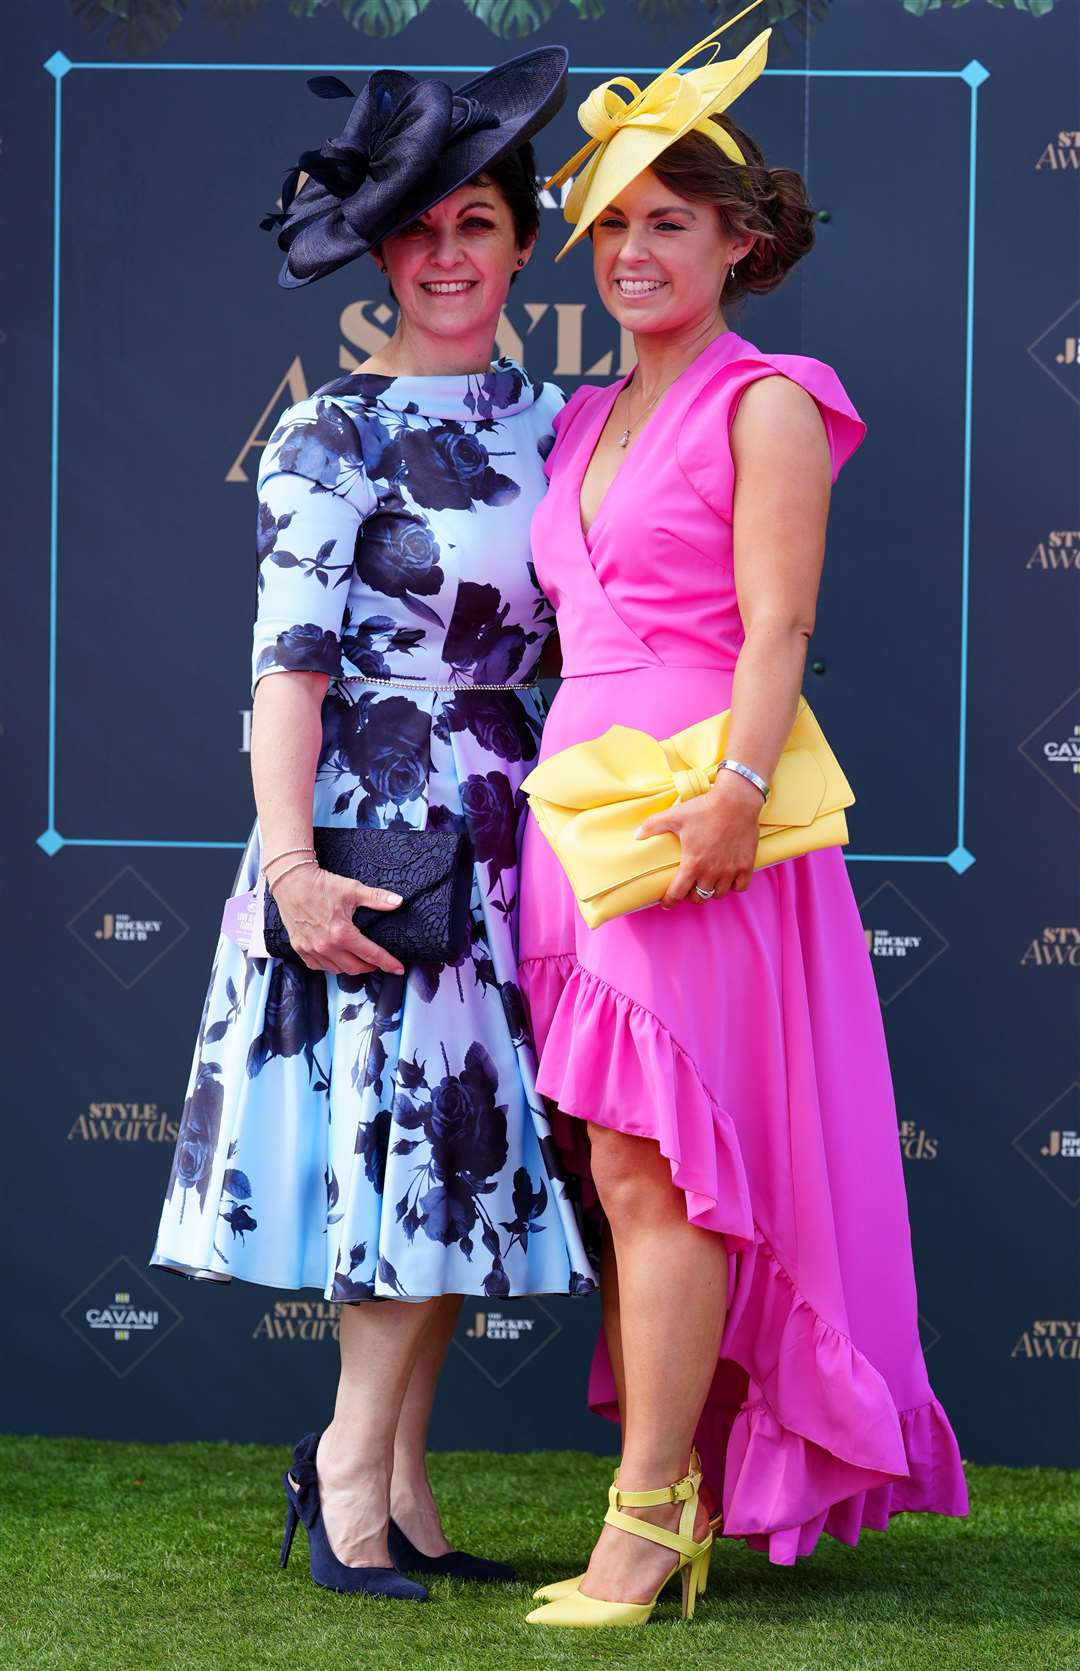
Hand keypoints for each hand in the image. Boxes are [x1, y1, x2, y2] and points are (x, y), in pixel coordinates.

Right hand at [271, 865, 403, 976]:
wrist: (291, 882)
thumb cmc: (321, 885)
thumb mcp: (353, 890)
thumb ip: (377, 898)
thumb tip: (398, 902)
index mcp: (342, 934)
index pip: (371, 955)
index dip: (388, 963)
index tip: (398, 969)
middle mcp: (326, 946)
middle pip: (355, 968)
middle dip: (370, 966)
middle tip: (378, 961)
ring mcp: (311, 949)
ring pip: (337, 969)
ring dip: (351, 967)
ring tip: (359, 959)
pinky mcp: (299, 948)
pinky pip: (318, 966)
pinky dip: (330, 965)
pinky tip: (337, 958)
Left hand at [637, 773, 761, 907]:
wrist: (735, 801)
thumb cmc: (704, 809)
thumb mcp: (674, 815)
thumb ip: (653, 826)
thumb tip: (636, 835)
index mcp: (693, 864)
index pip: (677, 893)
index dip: (669, 901)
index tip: (666, 902)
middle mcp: (712, 872)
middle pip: (699, 898)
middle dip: (690, 896)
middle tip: (688, 889)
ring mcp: (730, 870)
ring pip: (719, 895)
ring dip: (711, 891)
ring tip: (707, 883)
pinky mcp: (746, 865)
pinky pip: (740, 887)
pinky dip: (733, 886)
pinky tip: (727, 878)